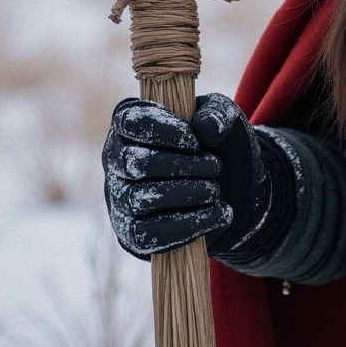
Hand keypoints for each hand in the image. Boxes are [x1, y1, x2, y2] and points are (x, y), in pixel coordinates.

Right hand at [102, 95, 236, 257]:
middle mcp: (116, 160)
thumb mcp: (222, 118)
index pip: (131, 121)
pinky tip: (218, 214)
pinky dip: (187, 226)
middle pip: (135, 162)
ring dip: (187, 194)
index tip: (195, 142)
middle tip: (215, 167)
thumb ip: (218, 112)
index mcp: (131, 123)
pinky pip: (146, 234)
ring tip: (215, 190)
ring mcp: (119, 197)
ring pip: (139, 199)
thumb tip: (206, 126)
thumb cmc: (213, 144)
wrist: (229, 188)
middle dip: (182, 166)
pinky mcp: (130, 232)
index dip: (164, 131)